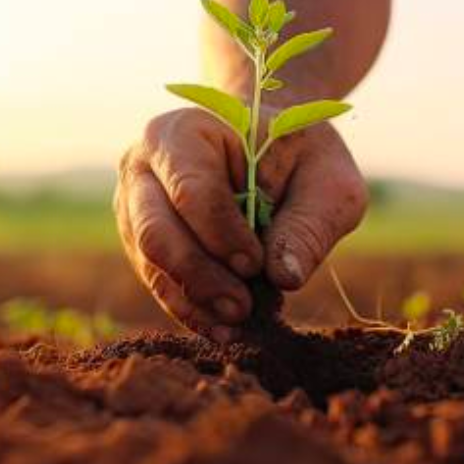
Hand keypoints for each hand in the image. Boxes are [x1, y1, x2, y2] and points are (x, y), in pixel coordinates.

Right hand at [115, 107, 367, 341]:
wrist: (269, 150)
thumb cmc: (300, 157)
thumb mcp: (326, 180)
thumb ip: (310, 224)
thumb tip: (284, 277)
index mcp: (184, 133)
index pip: (191, 190)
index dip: (221, 233)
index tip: (256, 265)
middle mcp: (144, 167)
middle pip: (155, 230)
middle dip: (200, 276)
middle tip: (242, 308)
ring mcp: (136, 207)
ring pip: (152, 264)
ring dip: (194, 300)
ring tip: (238, 323)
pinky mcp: (143, 243)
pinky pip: (159, 282)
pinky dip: (191, 309)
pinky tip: (224, 330)